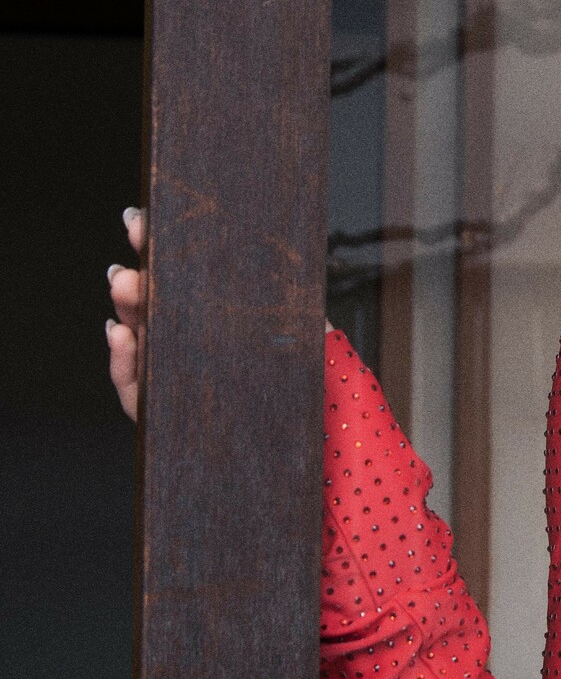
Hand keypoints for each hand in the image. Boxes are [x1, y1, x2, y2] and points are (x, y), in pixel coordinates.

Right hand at [108, 212, 336, 421]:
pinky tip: (121, 334)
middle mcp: (193, 352)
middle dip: (141, 267)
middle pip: (155, 308)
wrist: (322, 456)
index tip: (146, 221)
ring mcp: (176, 383)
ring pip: (139, 343)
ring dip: (128, 307)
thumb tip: (287, 263)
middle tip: (134, 237)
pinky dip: (123, 362)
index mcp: (221, 329)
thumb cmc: (316, 397)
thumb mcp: (317, 343)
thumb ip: (302, 310)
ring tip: (125, 281)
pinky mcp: (164, 419)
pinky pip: (133, 392)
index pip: (187, 288)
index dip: (162, 252)